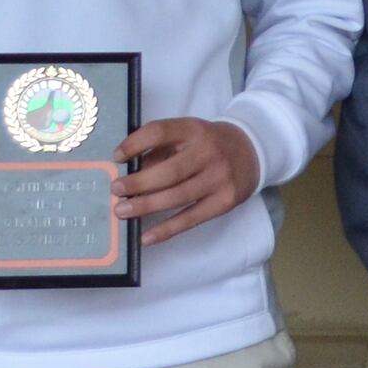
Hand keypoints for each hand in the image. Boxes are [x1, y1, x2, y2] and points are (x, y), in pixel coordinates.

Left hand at [114, 117, 260, 238]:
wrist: (251, 151)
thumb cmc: (207, 144)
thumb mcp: (186, 136)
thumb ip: (160, 151)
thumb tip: (129, 175)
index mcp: (194, 130)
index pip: (160, 132)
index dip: (135, 144)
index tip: (117, 157)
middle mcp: (209, 153)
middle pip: (169, 171)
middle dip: (138, 183)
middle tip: (116, 190)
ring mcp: (219, 179)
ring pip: (177, 197)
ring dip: (146, 206)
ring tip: (122, 211)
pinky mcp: (225, 202)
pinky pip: (191, 219)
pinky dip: (166, 230)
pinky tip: (145, 237)